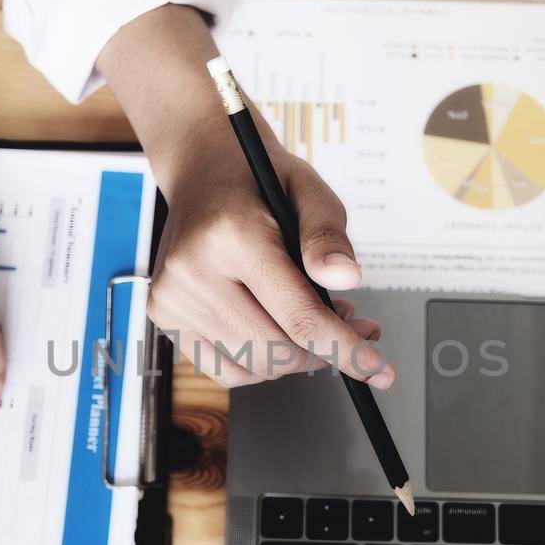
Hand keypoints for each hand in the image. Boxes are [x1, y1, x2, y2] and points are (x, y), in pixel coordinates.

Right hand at [149, 131, 390, 386]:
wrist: (204, 172)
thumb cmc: (259, 182)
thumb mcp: (309, 192)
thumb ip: (329, 237)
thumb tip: (347, 278)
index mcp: (230, 235)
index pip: (298, 315)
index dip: (345, 349)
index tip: (380, 372)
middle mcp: (192, 270)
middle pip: (275, 351)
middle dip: (323, 350)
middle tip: (350, 324)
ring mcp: (172, 296)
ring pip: (253, 367)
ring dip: (294, 356)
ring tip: (310, 318)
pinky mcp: (164, 314)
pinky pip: (225, 370)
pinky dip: (260, 363)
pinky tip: (274, 331)